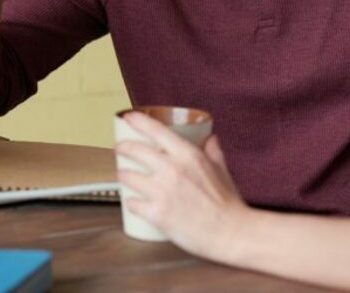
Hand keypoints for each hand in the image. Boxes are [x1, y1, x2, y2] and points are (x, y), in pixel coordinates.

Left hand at [115, 112, 250, 260]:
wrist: (230, 233)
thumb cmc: (228, 203)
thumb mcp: (221, 170)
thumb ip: (213, 152)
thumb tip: (210, 138)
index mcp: (188, 155)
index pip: (156, 130)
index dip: (138, 121)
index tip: (129, 117)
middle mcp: (172, 170)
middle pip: (135, 150)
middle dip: (123, 147)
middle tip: (120, 148)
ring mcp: (162, 192)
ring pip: (127, 176)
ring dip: (123, 175)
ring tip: (125, 177)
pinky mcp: (156, 214)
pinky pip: (132, 203)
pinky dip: (131, 203)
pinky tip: (134, 203)